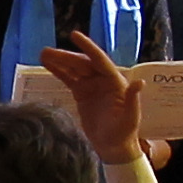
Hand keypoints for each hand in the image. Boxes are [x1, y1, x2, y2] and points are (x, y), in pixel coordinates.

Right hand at [30, 33, 148, 169]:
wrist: (113, 147)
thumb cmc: (125, 132)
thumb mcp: (130, 116)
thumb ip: (132, 99)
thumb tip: (139, 83)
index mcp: (115, 81)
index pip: (99, 60)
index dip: (87, 47)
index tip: (74, 35)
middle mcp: (102, 80)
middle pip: (82, 63)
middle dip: (65, 56)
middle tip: (47, 51)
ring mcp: (91, 86)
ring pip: (74, 69)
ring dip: (59, 61)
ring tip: (42, 54)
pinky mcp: (82, 94)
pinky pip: (69, 79)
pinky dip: (58, 72)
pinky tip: (47, 65)